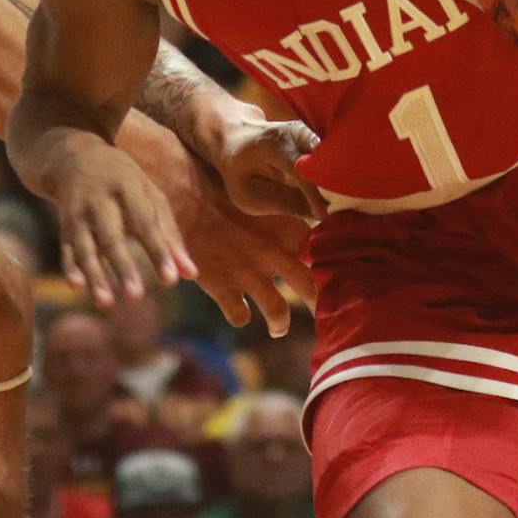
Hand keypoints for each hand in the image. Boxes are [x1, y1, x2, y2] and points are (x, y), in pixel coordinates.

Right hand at [46, 132, 196, 308]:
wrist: (74, 157)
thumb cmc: (125, 181)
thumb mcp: (150, 197)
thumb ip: (170, 235)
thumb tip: (190, 275)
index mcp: (128, 187)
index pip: (146, 223)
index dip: (158, 251)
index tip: (171, 280)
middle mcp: (100, 199)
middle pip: (111, 237)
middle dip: (122, 266)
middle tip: (136, 296)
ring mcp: (78, 212)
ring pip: (84, 247)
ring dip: (95, 275)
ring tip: (105, 302)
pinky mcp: (63, 224)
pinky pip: (66, 248)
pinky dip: (70, 267)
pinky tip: (76, 287)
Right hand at [125, 123, 316, 333]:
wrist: (181, 194)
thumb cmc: (221, 189)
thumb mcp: (261, 195)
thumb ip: (286, 213)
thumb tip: (311, 224)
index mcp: (288, 228)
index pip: (324, 256)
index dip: (333, 270)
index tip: (337, 280)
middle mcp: (273, 254)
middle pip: (309, 287)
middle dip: (318, 304)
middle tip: (320, 313)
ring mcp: (248, 273)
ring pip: (278, 311)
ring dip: (280, 323)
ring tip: (278, 328)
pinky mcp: (222, 288)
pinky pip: (240, 316)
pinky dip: (240, 317)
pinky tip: (239, 311)